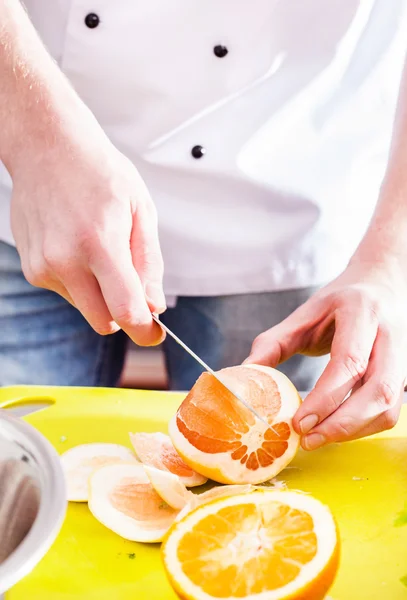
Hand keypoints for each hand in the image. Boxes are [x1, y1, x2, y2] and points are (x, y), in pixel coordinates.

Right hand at [10, 123, 164, 345]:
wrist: (47, 148)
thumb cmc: (98, 173)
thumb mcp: (140, 210)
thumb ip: (149, 264)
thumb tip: (154, 306)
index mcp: (99, 243)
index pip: (126, 311)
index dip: (145, 330)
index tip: (154, 333)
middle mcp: (65, 260)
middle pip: (103, 322)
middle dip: (123, 313)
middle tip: (134, 287)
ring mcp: (44, 266)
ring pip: (86, 308)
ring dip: (100, 294)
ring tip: (99, 249)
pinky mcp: (32, 269)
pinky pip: (68, 293)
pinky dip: (80, 281)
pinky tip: (79, 246)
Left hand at [245, 260, 406, 448]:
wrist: (381, 284)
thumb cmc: (340, 301)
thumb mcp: (305, 313)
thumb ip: (274, 342)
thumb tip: (245, 374)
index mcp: (362, 312)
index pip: (350, 361)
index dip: (326, 397)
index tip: (300, 422)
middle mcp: (391, 335)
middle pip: (378, 390)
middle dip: (343, 423)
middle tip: (308, 440)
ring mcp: (404, 357)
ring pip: (389, 407)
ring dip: (354, 431)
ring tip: (318, 438)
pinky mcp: (405, 376)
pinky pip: (390, 411)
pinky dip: (363, 427)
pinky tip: (336, 429)